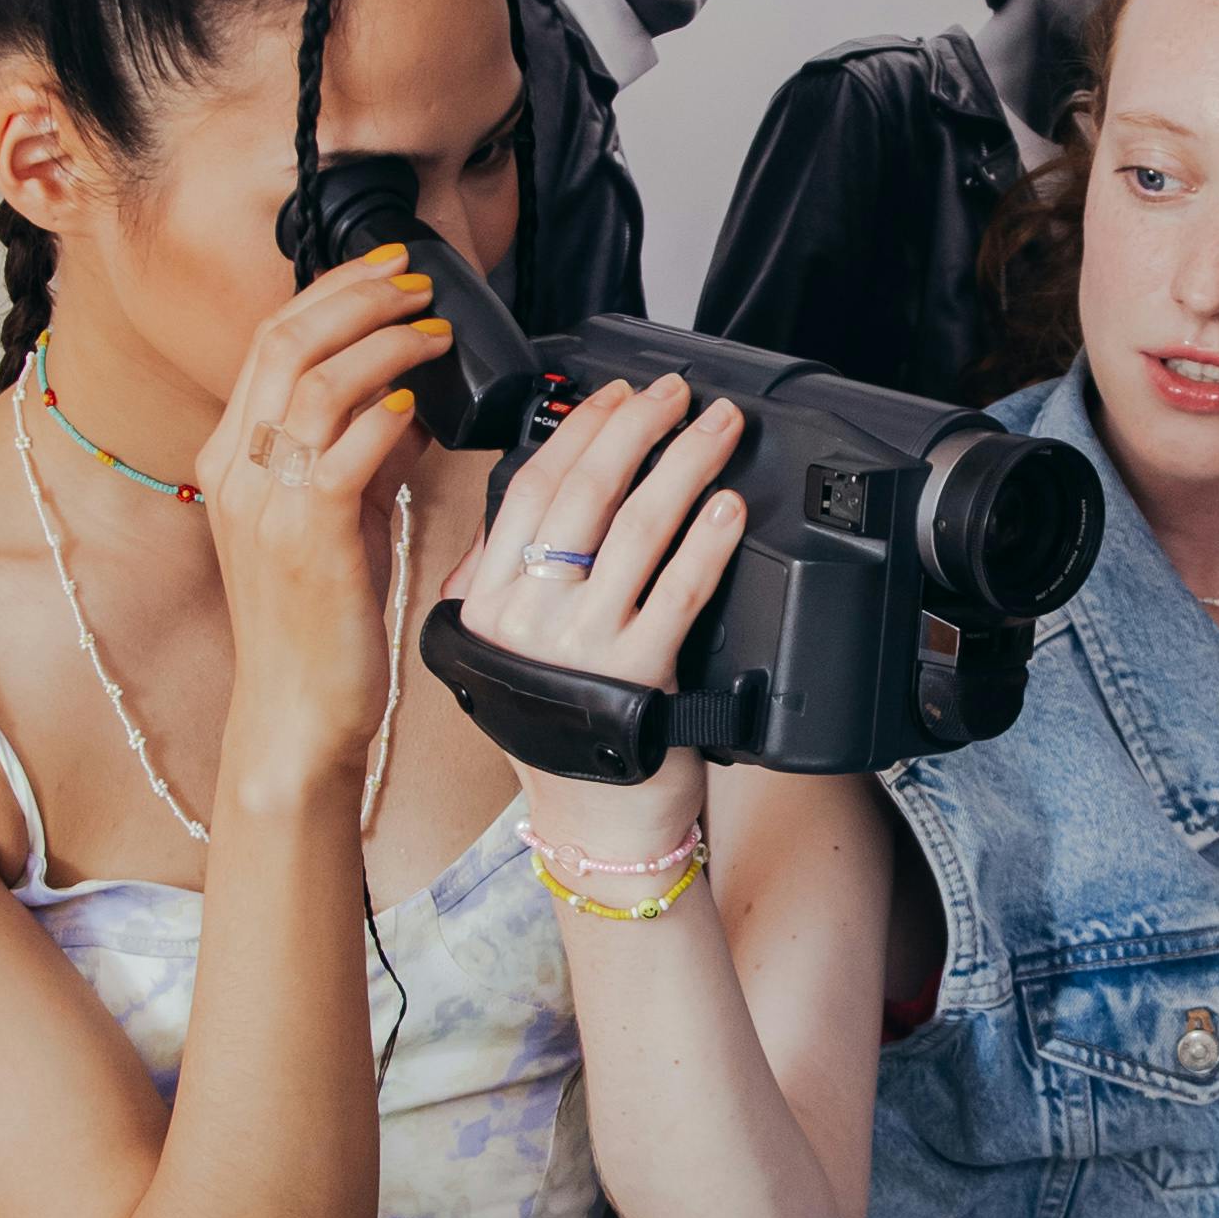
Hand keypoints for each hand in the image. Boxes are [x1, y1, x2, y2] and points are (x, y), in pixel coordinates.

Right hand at [191, 249, 453, 804]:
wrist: (297, 713)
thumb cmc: (320, 621)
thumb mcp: (335, 519)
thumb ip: (359, 455)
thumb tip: (407, 398)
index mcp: (231, 457)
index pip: (271, 341)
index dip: (332, 292)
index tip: (390, 270)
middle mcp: (235, 470)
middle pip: (286, 341)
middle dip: (358, 296)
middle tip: (418, 282)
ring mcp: (264, 504)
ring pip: (313, 383)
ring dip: (382, 344)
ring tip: (432, 332)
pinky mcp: (304, 540)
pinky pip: (340, 454)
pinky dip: (382, 418)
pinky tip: (419, 407)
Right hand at [440, 370, 752, 866]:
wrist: (593, 824)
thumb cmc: (559, 734)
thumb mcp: (499, 654)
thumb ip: (499, 581)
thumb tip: (519, 500)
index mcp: (490, 602)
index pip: (532, 489)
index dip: (580, 431)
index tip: (616, 395)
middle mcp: (530, 619)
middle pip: (585, 494)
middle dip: (636, 427)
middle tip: (675, 393)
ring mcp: (584, 645)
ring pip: (636, 528)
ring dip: (683, 464)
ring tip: (717, 429)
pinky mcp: (640, 672)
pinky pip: (679, 589)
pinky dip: (706, 541)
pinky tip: (728, 506)